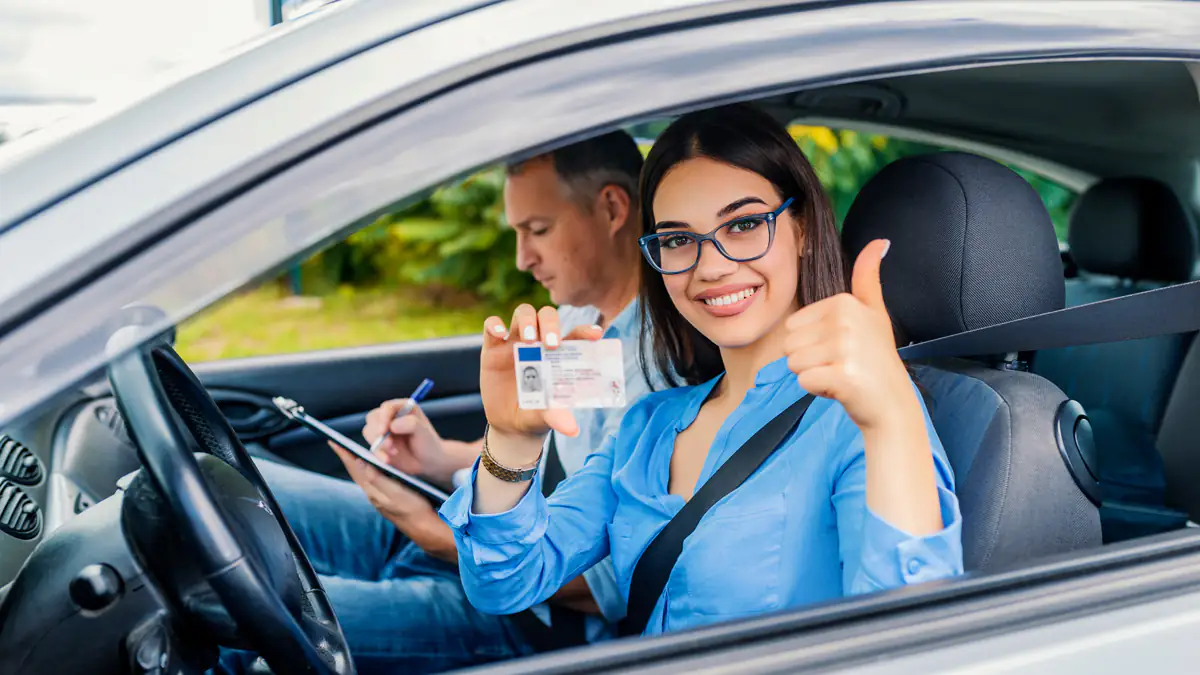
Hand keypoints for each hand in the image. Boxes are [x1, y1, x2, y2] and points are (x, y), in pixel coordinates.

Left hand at [328, 442, 458, 561]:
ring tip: (351, 452)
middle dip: (347, 457)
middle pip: (356, 471)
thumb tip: (360, 463)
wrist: (423, 527)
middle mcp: (373, 493)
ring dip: (356, 463)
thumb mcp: (396, 493)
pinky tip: (371, 467)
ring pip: (363, 476)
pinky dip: (368, 469)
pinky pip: (372, 479)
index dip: (344, 454)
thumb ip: (377, 479)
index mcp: (373, 490)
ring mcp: (379, 497)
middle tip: (338, 443)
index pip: (354, 468)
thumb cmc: (413, 509)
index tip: (333, 441)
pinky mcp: (386, 497)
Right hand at [362, 400, 457, 485]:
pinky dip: (378, 454)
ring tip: (394, 453)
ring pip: (369, 432)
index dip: (383, 418)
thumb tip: (392, 425)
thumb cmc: (429, 443)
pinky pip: (372, 446)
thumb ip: (410, 424)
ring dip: (378, 443)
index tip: (384, 431)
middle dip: (378, 432)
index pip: (387, 407)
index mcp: (403, 407)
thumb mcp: (424, 432)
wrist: (428, 462)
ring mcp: (384, 430)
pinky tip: (387, 460)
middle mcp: (391, 416)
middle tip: (389, 445)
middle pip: (373, 418)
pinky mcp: (380, 443)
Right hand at [478, 305, 602, 459]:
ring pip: (523, 313)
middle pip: (547, 316)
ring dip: (527, 320)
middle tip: (552, 344)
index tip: (596, 334)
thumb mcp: (546, 417)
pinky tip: (499, 333)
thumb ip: (557, 417)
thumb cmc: (536, 414)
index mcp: (559, 355)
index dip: (585, 331)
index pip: (575, 334)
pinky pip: (491, 326)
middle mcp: (539, 343)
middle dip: (551, 324)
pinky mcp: (493, 348)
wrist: (509, 425)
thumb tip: (572, 430)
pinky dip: (494, 324)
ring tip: (528, 341)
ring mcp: (515, 342)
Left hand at [783, 239, 916, 431]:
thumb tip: (880, 241)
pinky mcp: (842, 376)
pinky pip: (803, 381)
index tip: (842, 347)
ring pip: (793, 363)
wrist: (893, 403)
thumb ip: (868, 277)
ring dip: (812, 374)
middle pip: (789, 344)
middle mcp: (845, 321)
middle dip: (810, 359)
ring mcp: (845, 348)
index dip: (812, 342)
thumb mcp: (874, 312)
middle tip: (841, 363)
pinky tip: (841, 388)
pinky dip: (817, 389)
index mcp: (845, 302)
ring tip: (841, 374)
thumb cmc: (876, 359)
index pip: (793, 325)